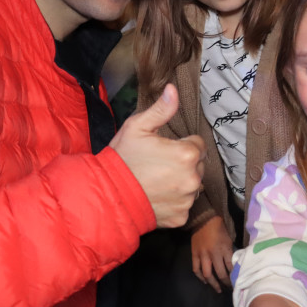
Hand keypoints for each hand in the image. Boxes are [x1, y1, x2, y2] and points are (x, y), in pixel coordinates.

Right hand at [110, 84, 204, 227]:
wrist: (107, 194)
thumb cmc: (122, 159)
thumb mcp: (137, 127)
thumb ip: (161, 109)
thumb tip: (173, 89)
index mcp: (187, 154)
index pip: (198, 144)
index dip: (182, 144)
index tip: (165, 149)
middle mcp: (193, 178)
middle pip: (198, 165)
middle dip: (184, 163)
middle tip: (159, 165)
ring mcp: (187, 200)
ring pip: (193, 186)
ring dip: (181, 182)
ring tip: (157, 180)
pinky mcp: (181, 217)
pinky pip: (184, 205)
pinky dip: (175, 201)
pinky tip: (158, 196)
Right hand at [191, 215, 233, 291]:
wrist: (204, 220)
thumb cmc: (220, 229)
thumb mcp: (229, 240)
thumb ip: (230, 253)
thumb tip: (234, 266)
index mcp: (224, 249)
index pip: (230, 267)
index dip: (234, 276)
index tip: (236, 282)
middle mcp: (213, 254)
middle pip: (220, 274)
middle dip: (225, 283)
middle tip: (228, 288)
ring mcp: (202, 255)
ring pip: (207, 274)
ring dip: (212, 283)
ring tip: (217, 289)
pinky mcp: (194, 254)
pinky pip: (196, 269)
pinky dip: (200, 277)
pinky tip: (205, 281)